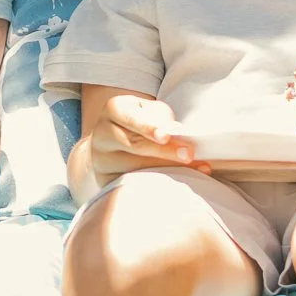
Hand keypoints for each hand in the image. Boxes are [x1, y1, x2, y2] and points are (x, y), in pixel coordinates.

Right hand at [84, 95, 208, 182]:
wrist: (112, 144)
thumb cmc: (139, 123)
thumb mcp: (148, 110)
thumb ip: (161, 117)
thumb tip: (174, 133)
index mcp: (113, 110)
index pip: (130, 118)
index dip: (148, 127)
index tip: (166, 136)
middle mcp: (102, 135)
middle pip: (134, 145)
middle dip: (164, 151)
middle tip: (189, 155)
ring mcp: (102, 160)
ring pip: (134, 168)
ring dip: (166, 170)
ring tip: (194, 169)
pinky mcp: (106, 181)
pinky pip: (132, 185)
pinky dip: (157, 184)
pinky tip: (178, 182)